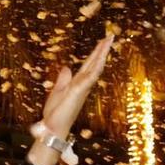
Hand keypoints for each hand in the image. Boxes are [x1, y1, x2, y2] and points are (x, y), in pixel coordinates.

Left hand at [27, 34, 114, 164]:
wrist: (53, 128)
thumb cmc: (55, 114)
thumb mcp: (57, 92)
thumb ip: (62, 80)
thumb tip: (66, 68)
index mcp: (77, 83)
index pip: (88, 65)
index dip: (95, 53)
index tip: (102, 41)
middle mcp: (83, 85)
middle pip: (94, 63)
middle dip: (102, 50)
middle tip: (111, 36)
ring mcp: (82, 88)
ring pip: (95, 68)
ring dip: (101, 55)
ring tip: (108, 41)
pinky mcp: (78, 92)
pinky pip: (89, 77)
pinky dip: (95, 68)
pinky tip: (100, 58)